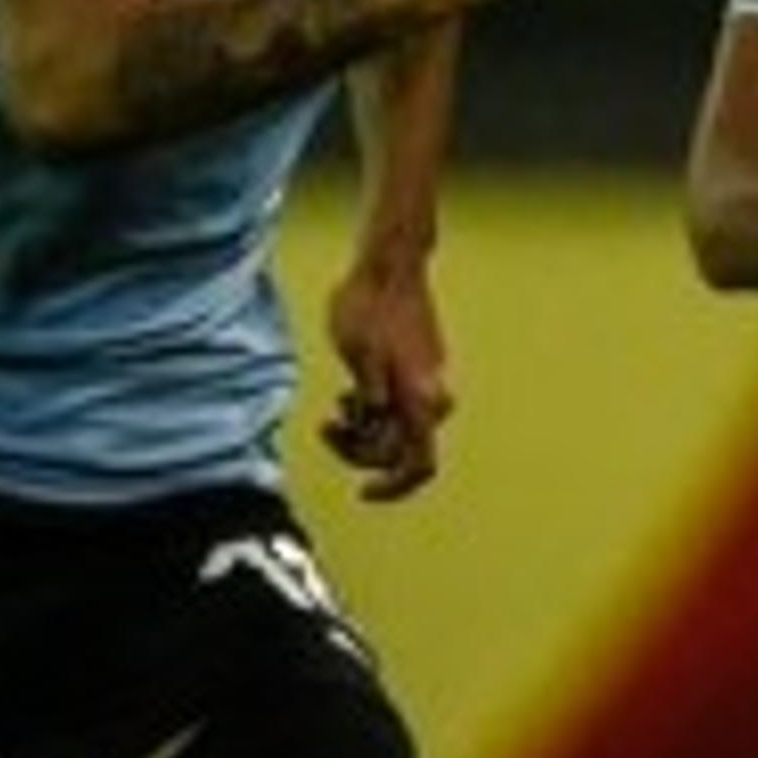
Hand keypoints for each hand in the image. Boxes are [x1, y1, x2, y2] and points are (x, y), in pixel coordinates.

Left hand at [320, 259, 456, 499]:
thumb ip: (369, 397)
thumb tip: (373, 424)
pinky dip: (373, 410)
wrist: (389, 266)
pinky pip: (398, 407)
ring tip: (336, 408)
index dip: (393, 487)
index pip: (419, 464)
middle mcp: (431, 396)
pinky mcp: (417, 371)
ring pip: (398, 429)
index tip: (361, 491)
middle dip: (362, 450)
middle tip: (326, 429)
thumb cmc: (369, 306)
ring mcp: (427, 382)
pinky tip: (351, 392)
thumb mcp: (357, 354)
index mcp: (420, 398)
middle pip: (402, 451)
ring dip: (365, 429)